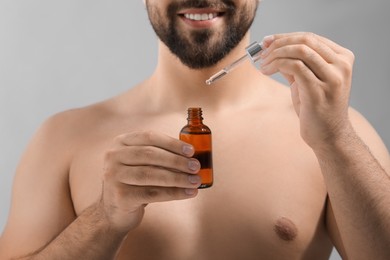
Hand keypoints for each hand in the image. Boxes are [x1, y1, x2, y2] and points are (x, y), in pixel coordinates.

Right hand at [100, 131, 200, 232]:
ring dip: (178, 178)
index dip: (172, 143)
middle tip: (196, 167)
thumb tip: (192, 156)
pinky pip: (152, 193)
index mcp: (121, 142)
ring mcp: (114, 176)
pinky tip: (188, 193)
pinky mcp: (120, 196)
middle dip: (177, 161)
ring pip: (152, 174)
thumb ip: (160, 156)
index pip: (150, 137)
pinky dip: (174, 193)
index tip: (191, 151)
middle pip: (150, 155)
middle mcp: (113, 156)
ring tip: (195, 181)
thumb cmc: (135, 183)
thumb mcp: (141, 163)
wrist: (113, 211)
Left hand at [260, 32, 354, 149]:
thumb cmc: (317, 109)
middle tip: (263, 52)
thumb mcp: (307, 81)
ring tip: (264, 63)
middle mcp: (341, 65)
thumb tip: (273, 48)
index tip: (267, 41)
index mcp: (342, 58)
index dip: (285, 36)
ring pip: (300, 50)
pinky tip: (267, 70)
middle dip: (279, 43)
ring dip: (276, 54)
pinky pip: (295, 66)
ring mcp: (332, 77)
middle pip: (305, 40)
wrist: (329, 136)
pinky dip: (277, 64)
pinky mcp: (319, 90)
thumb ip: (296, 64)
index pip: (310, 37)